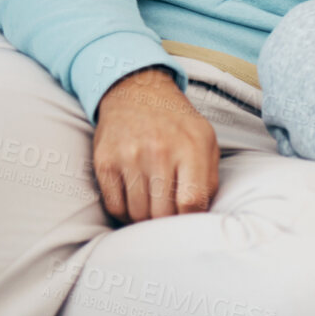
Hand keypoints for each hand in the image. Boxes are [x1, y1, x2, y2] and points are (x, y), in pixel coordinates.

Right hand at [91, 66, 219, 222]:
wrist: (137, 92)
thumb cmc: (176, 123)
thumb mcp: (206, 140)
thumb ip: (210, 177)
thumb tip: (202, 215)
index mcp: (191, 147)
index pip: (191, 201)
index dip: (190, 219)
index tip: (188, 219)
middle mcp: (159, 151)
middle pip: (162, 213)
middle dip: (167, 223)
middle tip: (168, 218)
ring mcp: (129, 157)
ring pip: (137, 214)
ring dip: (145, 220)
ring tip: (151, 209)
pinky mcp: (105, 162)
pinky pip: (114, 206)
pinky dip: (124, 214)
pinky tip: (133, 204)